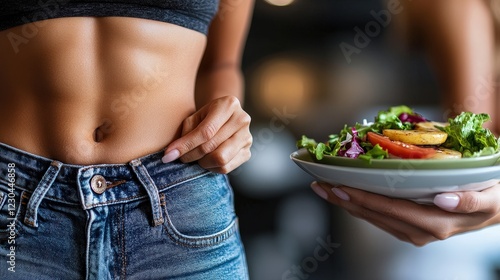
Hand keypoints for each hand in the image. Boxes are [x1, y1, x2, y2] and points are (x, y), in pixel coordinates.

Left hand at [162, 96, 251, 173]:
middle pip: (212, 146)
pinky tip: (207, 160)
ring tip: (196, 157)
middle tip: (181, 157)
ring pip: (220, 159)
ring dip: (202, 162)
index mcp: (229, 104)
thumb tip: (171, 155)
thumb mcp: (193, 118)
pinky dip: (212, 167)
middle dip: (191, 155)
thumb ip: (185, 134)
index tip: (168, 155)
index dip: (186, 145)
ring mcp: (247, 137)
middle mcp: (242, 119)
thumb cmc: (205, 117)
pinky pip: (226, 167)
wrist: (225, 117)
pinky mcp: (248, 152)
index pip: (206, 131)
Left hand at [310, 181, 499, 245]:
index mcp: (436, 224)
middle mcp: (420, 231)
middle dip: (344, 200)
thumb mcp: (488, 197)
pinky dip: (360, 206)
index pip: (389, 209)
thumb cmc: (491, 196)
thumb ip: (468, 201)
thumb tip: (442, 199)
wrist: (496, 209)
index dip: (361, 197)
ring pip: (372, 218)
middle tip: (319, 185)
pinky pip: (379, 218)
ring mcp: (413, 232)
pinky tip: (346, 195)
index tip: (337, 186)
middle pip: (374, 215)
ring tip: (324, 188)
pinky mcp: (410, 228)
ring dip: (347, 203)